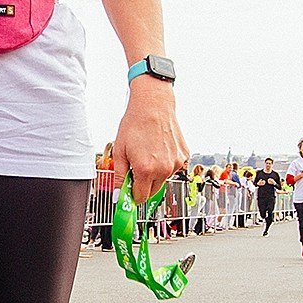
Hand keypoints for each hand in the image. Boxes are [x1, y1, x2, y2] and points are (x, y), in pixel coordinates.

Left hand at [111, 81, 184, 202]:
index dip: (132, 195)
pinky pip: (172, 167)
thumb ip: (119, 177)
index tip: (129, 191)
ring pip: (163, 179)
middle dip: (143, 185)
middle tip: (135, 168)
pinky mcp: (184, 156)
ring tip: (148, 153)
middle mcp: (163, 169)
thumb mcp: (120, 151)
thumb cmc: (135, 124)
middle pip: (152, 191)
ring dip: (155, 173)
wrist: (153, 105)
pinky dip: (165, 163)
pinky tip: (158, 149)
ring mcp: (176, 163)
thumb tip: (118, 195)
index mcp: (146, 170)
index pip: (140, 197)